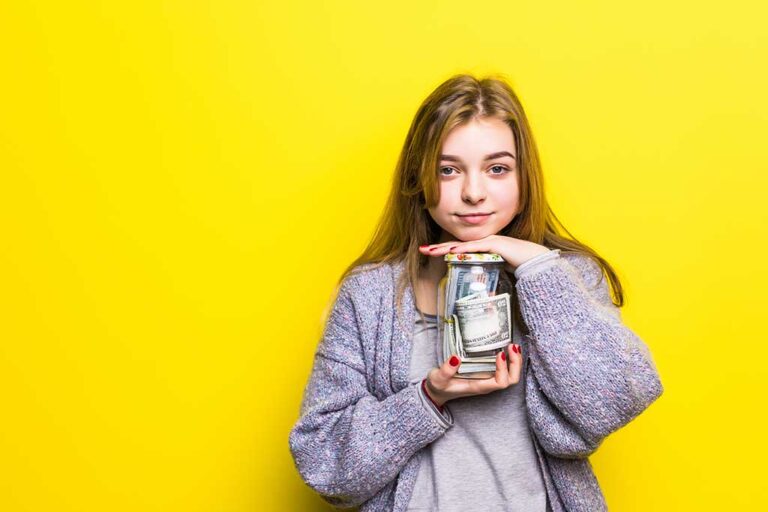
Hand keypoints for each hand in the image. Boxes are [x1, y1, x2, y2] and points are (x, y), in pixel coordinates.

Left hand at [419, 235, 549, 272]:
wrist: (535, 260)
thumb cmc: (518, 264)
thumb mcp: (496, 268)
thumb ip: (486, 271)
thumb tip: (477, 283)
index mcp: (481, 248)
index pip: (458, 249)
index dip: (443, 250)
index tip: (428, 252)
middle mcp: (483, 242)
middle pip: (456, 245)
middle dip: (438, 247)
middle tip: (422, 250)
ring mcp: (489, 242)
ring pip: (462, 245)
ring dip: (446, 247)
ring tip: (431, 250)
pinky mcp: (496, 245)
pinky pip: (476, 247)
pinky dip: (464, 249)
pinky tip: (452, 251)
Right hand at [424, 343, 522, 406]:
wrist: (438, 392)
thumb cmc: (439, 386)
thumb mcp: (438, 379)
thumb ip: (446, 370)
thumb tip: (456, 358)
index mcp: (478, 387)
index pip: (499, 382)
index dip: (503, 369)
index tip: (499, 354)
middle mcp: (487, 385)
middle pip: (511, 380)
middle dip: (515, 364)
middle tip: (512, 347)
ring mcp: (488, 380)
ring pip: (510, 376)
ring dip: (515, 361)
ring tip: (513, 346)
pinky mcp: (486, 374)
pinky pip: (505, 370)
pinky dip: (510, 360)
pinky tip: (506, 349)